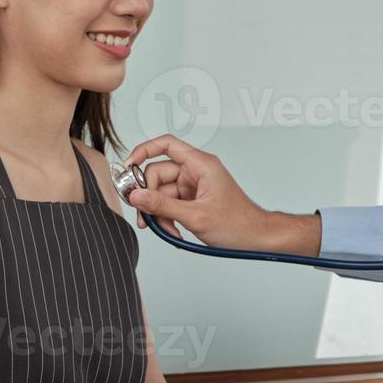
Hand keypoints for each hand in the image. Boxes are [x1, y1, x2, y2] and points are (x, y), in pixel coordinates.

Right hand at [123, 135, 315, 252]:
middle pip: (157, 173)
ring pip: (160, 191)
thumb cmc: (237, 224)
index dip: (144, 150)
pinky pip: (168, 202)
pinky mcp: (191, 198)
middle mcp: (196, 171)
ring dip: (158, 211)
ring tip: (165, 229)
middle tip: (145, 215)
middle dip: (149, 195)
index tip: (128, 166)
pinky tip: (172, 229)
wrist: (254, 238)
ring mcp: (193, 185)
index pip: (167, 144)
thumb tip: (135, 196)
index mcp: (202, 164)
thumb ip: (163, 205)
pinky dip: (166, 216)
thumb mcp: (196, 216)